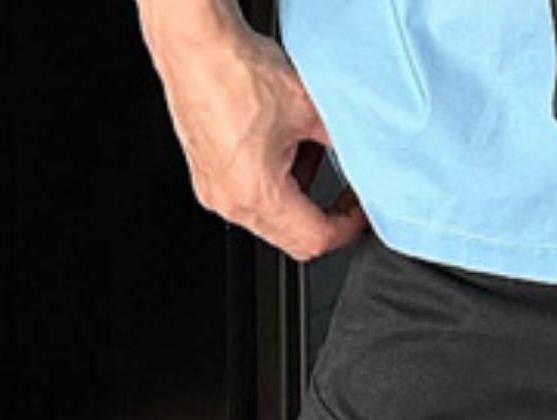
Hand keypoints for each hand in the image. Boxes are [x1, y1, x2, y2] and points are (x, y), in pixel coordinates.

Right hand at [138, 0, 367, 261]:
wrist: (193, 42)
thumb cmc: (234, 69)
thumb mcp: (309, 109)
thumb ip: (342, 144)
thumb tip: (364, 159)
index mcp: (256, 195)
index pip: (315, 239)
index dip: (347, 228)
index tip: (359, 211)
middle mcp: (230, 202)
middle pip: (292, 237)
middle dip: (322, 214)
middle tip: (343, 190)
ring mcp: (213, 190)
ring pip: (270, 216)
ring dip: (297, 193)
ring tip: (309, 152)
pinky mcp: (205, 172)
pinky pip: (247, 194)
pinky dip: (272, 179)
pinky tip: (282, 145)